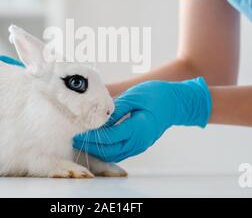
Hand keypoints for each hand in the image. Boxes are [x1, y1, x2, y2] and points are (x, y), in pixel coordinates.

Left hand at [73, 77, 211, 162]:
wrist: (176, 103)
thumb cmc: (157, 95)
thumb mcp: (135, 96)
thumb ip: (117, 108)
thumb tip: (98, 116)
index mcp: (138, 128)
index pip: (110, 138)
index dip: (92, 137)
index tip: (78, 132)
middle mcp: (139, 141)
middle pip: (110, 151)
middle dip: (91, 147)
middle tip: (75, 140)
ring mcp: (140, 145)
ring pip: (115, 155)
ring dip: (98, 151)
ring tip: (83, 142)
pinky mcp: (139, 145)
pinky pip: (121, 152)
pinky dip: (108, 150)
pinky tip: (97, 142)